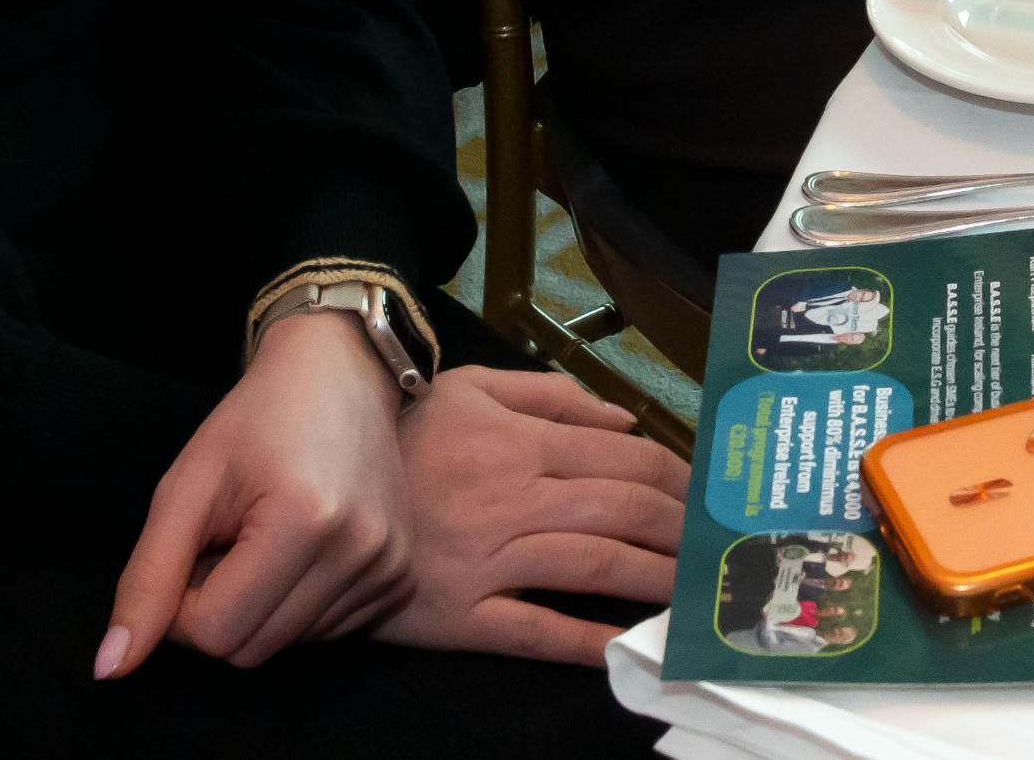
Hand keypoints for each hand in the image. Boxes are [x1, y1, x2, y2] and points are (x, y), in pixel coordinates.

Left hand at [97, 310, 410, 679]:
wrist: (342, 372)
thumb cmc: (257, 419)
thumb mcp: (187, 485)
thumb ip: (147, 577)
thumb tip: (112, 667)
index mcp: (305, 521)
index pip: (214, 632)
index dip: (181, 605)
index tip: (192, 548)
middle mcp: (360, 553)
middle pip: (250, 650)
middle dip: (219, 609)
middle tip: (226, 541)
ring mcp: (388, 568)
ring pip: (286, 648)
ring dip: (259, 608)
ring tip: (265, 538)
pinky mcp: (400, 578)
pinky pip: (323, 635)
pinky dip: (297, 607)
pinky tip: (299, 551)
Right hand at [374, 366, 690, 664]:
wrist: (320, 479)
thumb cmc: (407, 432)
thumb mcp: (474, 387)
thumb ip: (552, 395)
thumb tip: (625, 419)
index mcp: (520, 442)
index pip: (623, 459)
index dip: (675, 478)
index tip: (706, 494)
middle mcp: (512, 498)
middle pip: (620, 510)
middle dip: (678, 529)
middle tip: (713, 545)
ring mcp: (488, 559)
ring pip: (593, 565)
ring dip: (653, 580)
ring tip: (691, 591)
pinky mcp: (462, 615)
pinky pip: (535, 632)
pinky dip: (586, 640)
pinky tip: (625, 645)